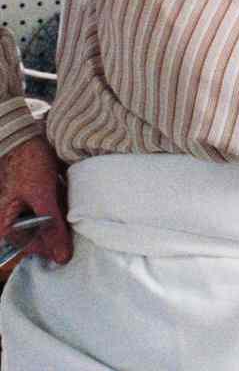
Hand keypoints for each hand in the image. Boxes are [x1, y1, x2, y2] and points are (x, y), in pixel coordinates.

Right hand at [0, 137, 69, 263]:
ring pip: (49, 225)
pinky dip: (61, 206)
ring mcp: (24, 212)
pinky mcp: (36, 202)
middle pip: (42, 238)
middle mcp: (12, 223)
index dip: (55, 246)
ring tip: (69, 203)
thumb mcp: (43, 197)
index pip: (35, 250)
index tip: (74, 239)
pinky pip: (52, 212)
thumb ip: (52, 227)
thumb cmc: (28, 165)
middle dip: (60, 230)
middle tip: (74, 217)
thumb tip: (62, 258)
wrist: (27, 138)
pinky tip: (67, 196)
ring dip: (62, 217)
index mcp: (6, 227)